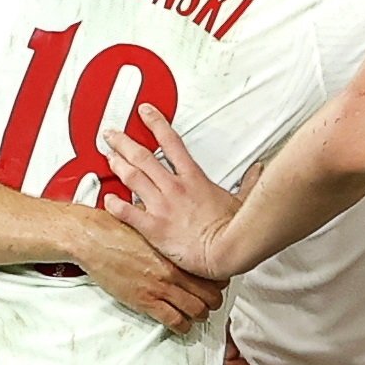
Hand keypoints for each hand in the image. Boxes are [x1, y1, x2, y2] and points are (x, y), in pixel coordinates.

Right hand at [69, 210, 224, 333]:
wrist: (93, 238)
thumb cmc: (118, 230)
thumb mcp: (153, 229)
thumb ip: (171, 239)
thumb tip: (181, 240)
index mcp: (178, 253)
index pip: (213, 274)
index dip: (219, 283)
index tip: (216, 285)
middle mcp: (174, 271)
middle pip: (211, 295)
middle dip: (213, 303)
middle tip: (210, 304)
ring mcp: (161, 287)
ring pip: (197, 310)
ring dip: (200, 316)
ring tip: (197, 315)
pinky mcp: (145, 301)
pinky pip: (174, 320)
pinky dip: (182, 327)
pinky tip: (181, 325)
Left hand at [99, 104, 242, 275]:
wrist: (226, 251)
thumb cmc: (234, 229)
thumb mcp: (243, 201)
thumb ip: (248, 183)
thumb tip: (257, 171)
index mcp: (194, 179)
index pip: (171, 143)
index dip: (156, 124)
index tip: (145, 113)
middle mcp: (174, 188)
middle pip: (143, 156)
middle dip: (124, 142)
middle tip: (111, 134)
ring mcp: (161, 206)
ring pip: (132, 177)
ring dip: (116, 165)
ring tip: (107, 157)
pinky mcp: (153, 226)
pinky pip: (127, 212)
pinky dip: (114, 204)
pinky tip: (107, 199)